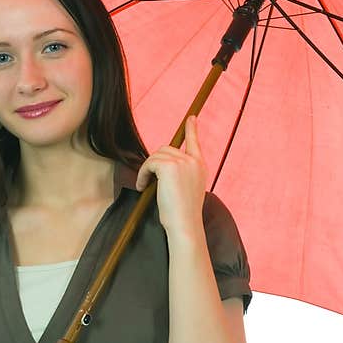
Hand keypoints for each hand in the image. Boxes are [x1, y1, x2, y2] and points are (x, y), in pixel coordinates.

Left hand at [136, 115, 206, 238]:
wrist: (184, 224)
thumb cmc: (183, 214)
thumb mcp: (188, 189)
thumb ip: (182, 173)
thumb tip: (162, 166)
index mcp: (200, 167)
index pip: (195, 142)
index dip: (191, 129)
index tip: (191, 118)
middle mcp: (193, 161)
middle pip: (167, 149)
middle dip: (154, 162)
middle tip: (147, 180)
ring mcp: (182, 162)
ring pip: (156, 156)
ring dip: (147, 170)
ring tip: (144, 186)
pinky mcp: (168, 166)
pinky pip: (149, 163)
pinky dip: (142, 174)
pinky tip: (142, 186)